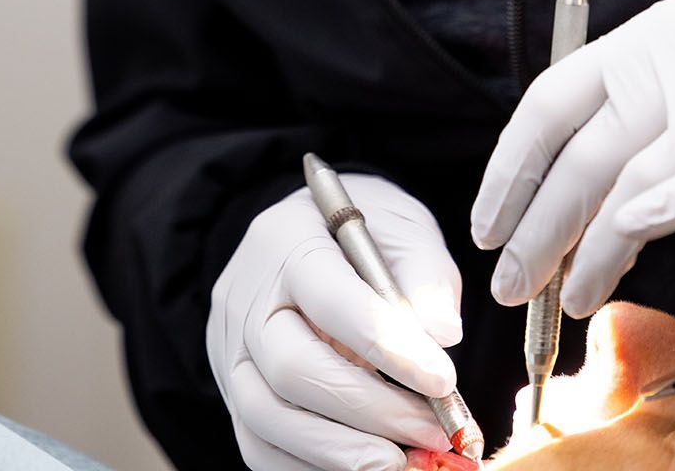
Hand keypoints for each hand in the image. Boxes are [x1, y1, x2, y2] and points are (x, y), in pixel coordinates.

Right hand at [207, 176, 463, 470]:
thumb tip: (444, 334)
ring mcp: (230, 348)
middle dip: (368, 411)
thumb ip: (424, 275)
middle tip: (432, 431)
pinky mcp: (231, 390)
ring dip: (341, 452)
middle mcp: (246, 297)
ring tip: (404, 461)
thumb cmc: (363, 233)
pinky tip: (366, 466)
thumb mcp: (402, 227)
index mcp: (288, 241)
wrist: (308, 237)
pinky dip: (312, 467)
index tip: (444, 380)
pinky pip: (258, 446)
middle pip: (291, 368)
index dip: (387, 346)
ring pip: (266, 416)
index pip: (330, 300)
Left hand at [470, 0, 674, 316]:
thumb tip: (553, 201)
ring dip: (589, 251)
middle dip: (537, 226)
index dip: (509, 167)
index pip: (550, 101)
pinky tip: (620, 249)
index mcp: (643, 40)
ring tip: (567, 298)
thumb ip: (627, 123)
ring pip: (630, 182)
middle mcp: (672, 58)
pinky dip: (655, 215)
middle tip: (511, 283)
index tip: (487, 225)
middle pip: (582, 152)